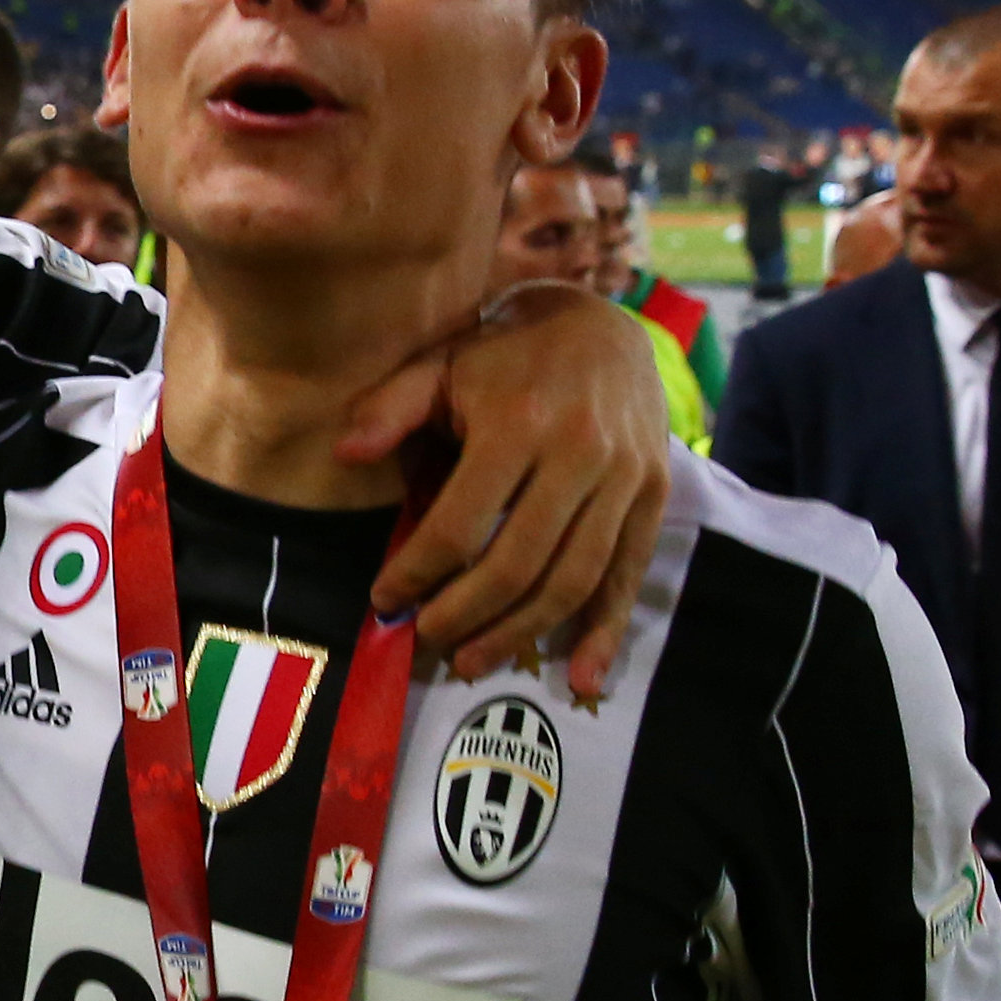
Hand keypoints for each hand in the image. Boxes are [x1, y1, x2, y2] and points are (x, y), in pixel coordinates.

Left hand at [341, 282, 668, 697]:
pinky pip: (628, 573)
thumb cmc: (505, 352)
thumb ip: (392, 407)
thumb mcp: (442, 364)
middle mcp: (577, 454)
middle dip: (464, 614)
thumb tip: (345, 453)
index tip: (385, 599)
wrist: (604, 323)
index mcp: (517, 423)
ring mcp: (623, 478)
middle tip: (427, 639)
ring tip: (473, 661)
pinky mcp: (656, 494)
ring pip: (571, 579)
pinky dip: (606, 630)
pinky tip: (580, 676)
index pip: (459, 524)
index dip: (417, 572)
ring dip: (521, 633)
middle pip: (517, 564)